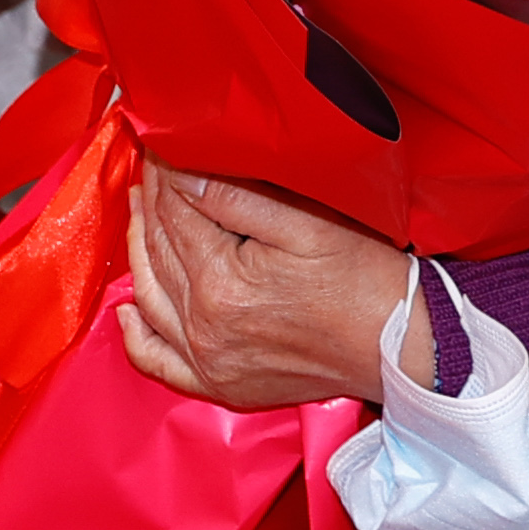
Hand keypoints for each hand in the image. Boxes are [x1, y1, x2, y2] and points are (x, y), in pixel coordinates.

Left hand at [118, 163, 413, 410]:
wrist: (402, 346)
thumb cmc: (364, 279)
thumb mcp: (304, 221)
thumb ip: (233, 196)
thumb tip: (180, 173)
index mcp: (220, 285)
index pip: (175, 213)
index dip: (165, 173)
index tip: (161, 144)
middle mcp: (204, 328)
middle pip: (159, 251)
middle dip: (151, 202)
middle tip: (150, 168)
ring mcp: (210, 362)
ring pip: (150, 296)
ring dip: (138, 251)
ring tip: (140, 212)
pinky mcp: (222, 386)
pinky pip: (160, 362)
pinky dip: (137, 337)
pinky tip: (126, 312)